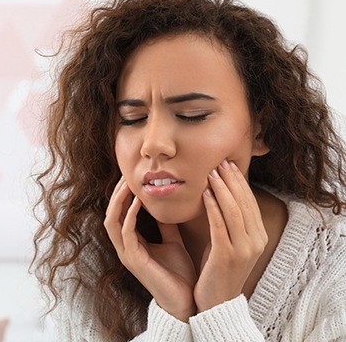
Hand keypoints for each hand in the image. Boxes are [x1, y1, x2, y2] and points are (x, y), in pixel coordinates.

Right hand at [104, 177, 196, 321]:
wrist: (186, 301)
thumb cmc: (179, 274)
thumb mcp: (172, 242)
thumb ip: (166, 225)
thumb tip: (166, 205)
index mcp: (132, 243)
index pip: (119, 214)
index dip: (122, 195)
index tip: (132, 177)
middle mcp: (125, 248)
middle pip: (111, 214)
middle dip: (116, 194)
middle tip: (126, 175)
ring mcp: (127, 254)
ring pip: (112, 221)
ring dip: (119, 201)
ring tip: (128, 184)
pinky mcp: (134, 260)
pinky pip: (126, 232)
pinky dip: (130, 214)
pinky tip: (139, 201)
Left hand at [193, 160, 268, 311]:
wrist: (216, 301)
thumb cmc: (219, 268)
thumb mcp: (229, 241)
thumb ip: (229, 221)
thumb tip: (219, 192)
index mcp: (258, 236)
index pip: (250, 202)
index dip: (239, 181)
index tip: (228, 164)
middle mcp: (255, 241)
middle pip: (244, 203)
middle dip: (231, 180)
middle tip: (220, 162)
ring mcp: (243, 249)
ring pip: (234, 211)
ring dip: (222, 189)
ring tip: (211, 173)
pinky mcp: (227, 255)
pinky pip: (220, 225)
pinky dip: (213, 207)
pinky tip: (205, 194)